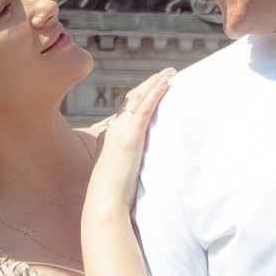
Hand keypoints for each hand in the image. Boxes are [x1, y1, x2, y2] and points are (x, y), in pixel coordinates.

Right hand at [84, 72, 171, 208]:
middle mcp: (113, 129)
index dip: (140, 95)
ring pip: (138, 98)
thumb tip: (137, 166)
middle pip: (132, 98)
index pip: (125, 109)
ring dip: (155, 82)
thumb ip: (127, 163)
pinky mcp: (130, 137)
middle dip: (149, 83)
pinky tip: (165, 84)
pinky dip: (154, 94)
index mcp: (109, 136)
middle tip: (167, 73)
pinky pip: (144, 110)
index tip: (154, 87)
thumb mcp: (119, 173)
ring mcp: (121, 132)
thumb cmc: (112, 195)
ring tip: (171, 73)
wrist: (104, 203)